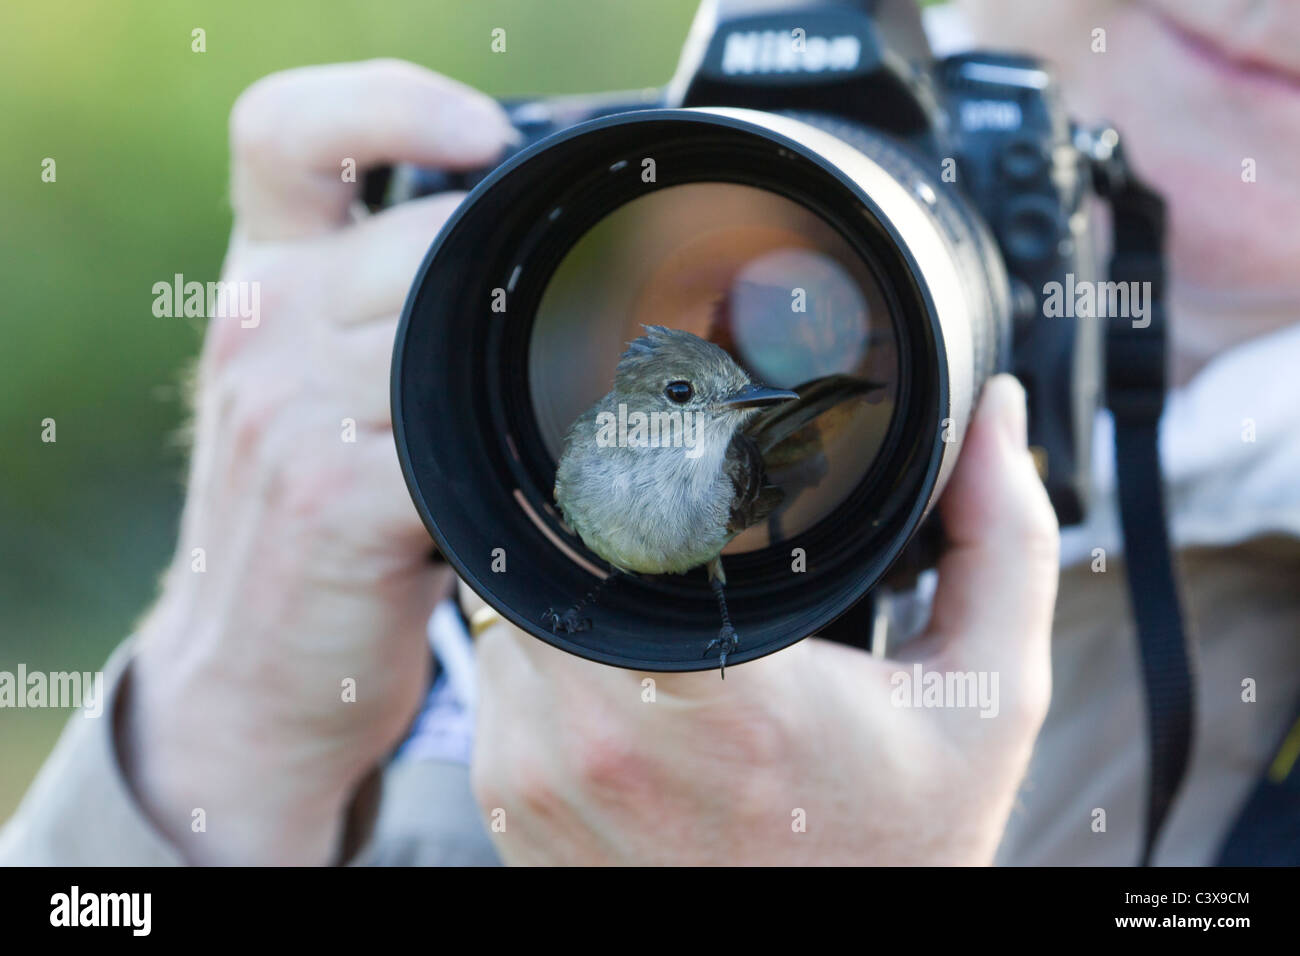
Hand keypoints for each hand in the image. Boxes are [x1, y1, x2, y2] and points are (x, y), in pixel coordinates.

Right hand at [118, 60, 516, 864]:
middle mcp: (263, 331)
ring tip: (586, 385)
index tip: (480, 135)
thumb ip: (386, 319)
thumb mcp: (310, 388)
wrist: (246, 672)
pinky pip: (453, 447)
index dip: (385, 103)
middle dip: (508, 271)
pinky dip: (522, 455)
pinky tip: (555, 472)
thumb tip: (528, 276)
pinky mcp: (336, 504)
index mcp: (262, 282)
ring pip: (438, 336)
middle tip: (592, 302)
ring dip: (531, 361)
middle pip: (410, 239)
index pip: (284, 133)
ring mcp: (292, 417)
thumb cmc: (303, 516)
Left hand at [471, 374, 1058, 864]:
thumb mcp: (984, 695)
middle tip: (663, 532)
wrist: (832, 954)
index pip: (604, 516)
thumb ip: (998, 540)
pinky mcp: (510, 812)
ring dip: (566, 597)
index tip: (669, 464)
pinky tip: (622, 685)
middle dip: (595, 525)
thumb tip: (997, 411)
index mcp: (714, 696)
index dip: (623, 468)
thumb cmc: (900, 844)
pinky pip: (495, 690)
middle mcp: (597, 742)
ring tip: (650, 618)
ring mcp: (537, 782)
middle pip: (545, 553)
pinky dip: (544, 668)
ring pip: (505, 617)